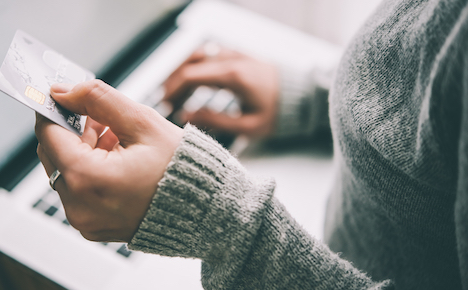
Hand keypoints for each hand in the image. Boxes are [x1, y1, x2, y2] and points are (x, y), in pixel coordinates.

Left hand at [35, 80, 183, 242]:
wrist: (205, 210)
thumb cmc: (182, 170)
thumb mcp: (142, 122)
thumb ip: (98, 99)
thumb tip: (64, 91)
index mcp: (87, 180)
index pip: (48, 133)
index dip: (54, 108)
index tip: (62, 95)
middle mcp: (78, 206)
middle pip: (53, 153)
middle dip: (73, 129)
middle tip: (101, 117)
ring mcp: (84, 221)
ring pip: (65, 170)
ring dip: (83, 149)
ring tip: (119, 141)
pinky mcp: (92, 226)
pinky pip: (78, 190)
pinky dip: (90, 170)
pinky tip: (118, 160)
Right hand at [163, 45, 278, 136]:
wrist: (302, 97)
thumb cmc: (277, 114)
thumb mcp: (248, 126)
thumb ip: (214, 120)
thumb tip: (185, 115)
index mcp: (232, 76)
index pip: (190, 76)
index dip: (172, 90)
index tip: (165, 105)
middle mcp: (231, 60)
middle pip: (189, 63)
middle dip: (172, 82)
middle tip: (166, 102)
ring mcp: (233, 54)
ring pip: (196, 55)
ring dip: (181, 72)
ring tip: (174, 93)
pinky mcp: (236, 56)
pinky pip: (208, 55)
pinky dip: (194, 66)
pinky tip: (191, 83)